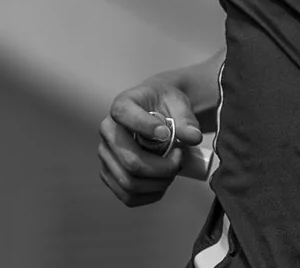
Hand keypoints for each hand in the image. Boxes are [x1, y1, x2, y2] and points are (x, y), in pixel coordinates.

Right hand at [99, 73, 207, 206]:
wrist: (157, 114)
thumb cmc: (164, 105)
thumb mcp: (178, 102)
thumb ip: (186, 119)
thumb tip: (192, 137)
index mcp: (122, 106)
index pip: (124, 115)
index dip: (146, 127)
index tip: (167, 134)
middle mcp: (108, 132)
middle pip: (131, 161)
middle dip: (163, 168)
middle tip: (180, 159)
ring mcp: (106, 156)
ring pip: (130, 183)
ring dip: (159, 183)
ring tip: (173, 170)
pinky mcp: (110, 175)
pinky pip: (129, 196)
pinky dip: (152, 194)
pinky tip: (163, 181)